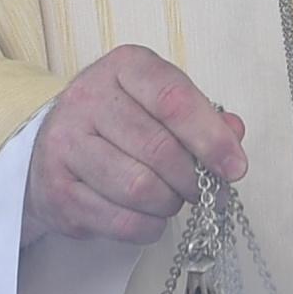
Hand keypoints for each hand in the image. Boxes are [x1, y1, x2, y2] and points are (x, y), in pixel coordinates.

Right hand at [28, 47, 246, 245]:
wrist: (58, 149)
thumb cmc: (122, 125)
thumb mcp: (162, 105)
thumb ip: (203, 117)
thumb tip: (234, 135)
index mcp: (123, 67)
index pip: (173, 100)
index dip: (211, 138)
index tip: (234, 167)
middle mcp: (87, 98)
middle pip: (159, 150)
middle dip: (193, 179)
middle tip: (202, 190)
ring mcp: (66, 144)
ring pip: (140, 189)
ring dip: (169, 203)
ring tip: (171, 198)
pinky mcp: (57, 189)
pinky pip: (121, 220)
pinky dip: (148, 226)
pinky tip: (149, 215)